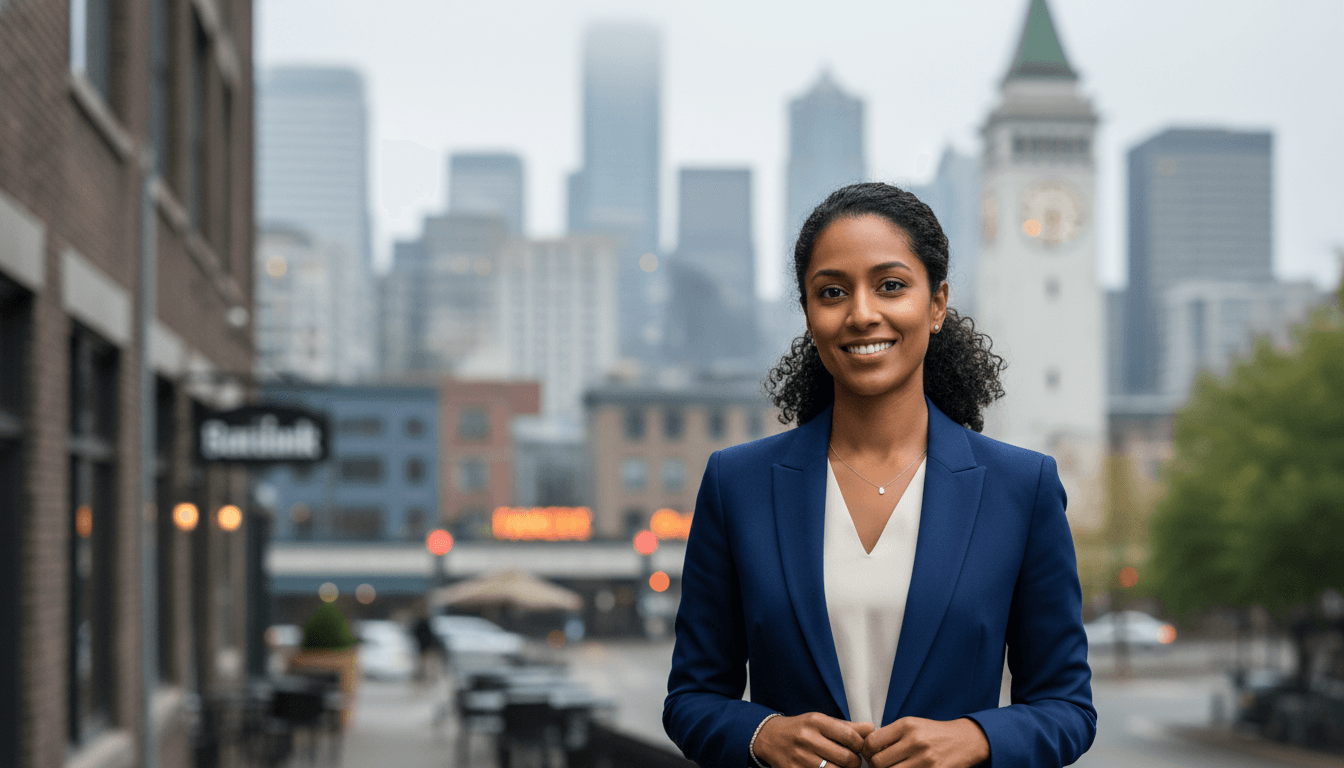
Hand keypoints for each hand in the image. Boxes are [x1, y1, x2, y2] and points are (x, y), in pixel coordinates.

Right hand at [755, 712, 875, 767]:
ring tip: (841, 766)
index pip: (850, 736)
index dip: (860, 745)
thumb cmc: (800, 728)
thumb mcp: (820, 721)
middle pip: (845, 757)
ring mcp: (799, 757)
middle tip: (853, 762)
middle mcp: (807, 738)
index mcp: (816, 722)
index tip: (859, 748)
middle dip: (855, 762)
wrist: (769, 737)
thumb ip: (846, 726)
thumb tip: (871, 728)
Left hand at [860, 717, 988, 767]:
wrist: (965, 740)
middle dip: (875, 766)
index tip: (870, 755)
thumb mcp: (912, 725)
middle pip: (879, 762)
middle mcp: (915, 741)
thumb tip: (868, 748)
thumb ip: (891, 735)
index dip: (866, 752)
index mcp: (906, 725)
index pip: (872, 742)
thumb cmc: (935, 733)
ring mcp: (925, 759)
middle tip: (880, 765)